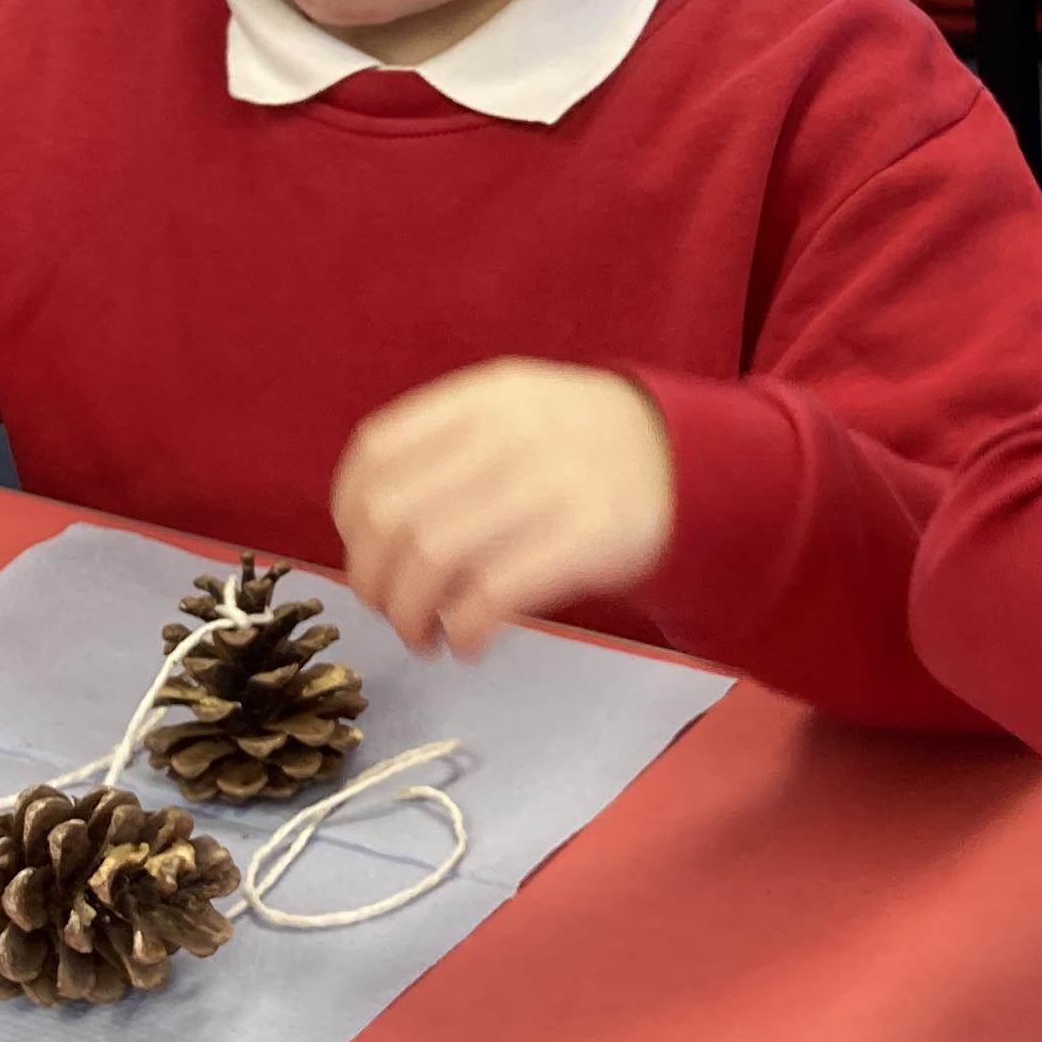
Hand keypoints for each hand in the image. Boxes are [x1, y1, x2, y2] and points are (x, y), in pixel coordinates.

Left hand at [328, 359, 675, 655]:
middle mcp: (507, 434)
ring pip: (432, 558)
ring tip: (424, 634)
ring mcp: (549, 484)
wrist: (693, 462)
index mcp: (482, 399)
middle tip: (390, 610)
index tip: (365, 553)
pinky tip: (468, 642)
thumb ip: (448, 444)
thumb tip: (368, 526)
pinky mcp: (587, 538)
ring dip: (409, 613)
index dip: (348, 517)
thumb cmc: (586, 450)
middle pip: (393, 516)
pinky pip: (493, 594)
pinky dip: (463, 629)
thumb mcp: (519, 413)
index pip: (376, 453)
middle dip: (373, 580)